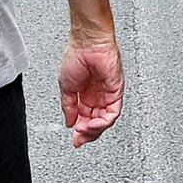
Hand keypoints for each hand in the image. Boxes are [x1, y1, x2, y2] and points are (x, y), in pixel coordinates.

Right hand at [58, 27, 123, 147]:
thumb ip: (68, 107)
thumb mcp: (66, 87)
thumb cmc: (77, 56)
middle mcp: (97, 96)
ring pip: (105, 120)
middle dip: (87, 134)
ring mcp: (107, 94)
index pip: (85, 119)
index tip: (75, 139)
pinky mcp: (116, 91)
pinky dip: (104, 121)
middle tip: (79, 139)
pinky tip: (94, 123)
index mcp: (85, 95)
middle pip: (96, 122)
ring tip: (84, 131)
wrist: (87, 43)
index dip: (80, 131)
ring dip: (94, 129)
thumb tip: (69, 122)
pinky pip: (113, 112)